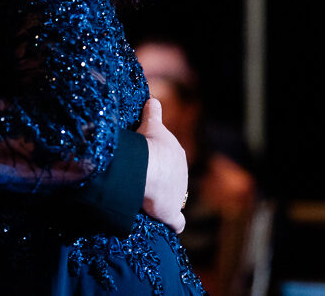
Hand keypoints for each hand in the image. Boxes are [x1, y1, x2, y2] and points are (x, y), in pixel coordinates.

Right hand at [137, 97, 187, 233]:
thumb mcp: (151, 126)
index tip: (146, 164)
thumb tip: (152, 99)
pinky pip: (176, 223)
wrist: (147, 168)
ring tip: (146, 202)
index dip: (158, 162)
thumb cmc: (148, 146)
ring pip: (172, 199)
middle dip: (162, 182)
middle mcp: (182, 176)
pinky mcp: (171, 214)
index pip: (169, 160)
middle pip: (172, 180)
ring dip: (163, 202)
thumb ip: (153, 114)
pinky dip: (172, 224)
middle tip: (142, 182)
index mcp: (177, 155)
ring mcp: (179, 196)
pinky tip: (167, 225)